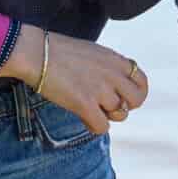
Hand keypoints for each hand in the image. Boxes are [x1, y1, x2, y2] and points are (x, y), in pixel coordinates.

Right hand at [20, 31, 148, 133]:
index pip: (142, 81)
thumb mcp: (92, 52)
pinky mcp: (85, 103)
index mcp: (115, 59)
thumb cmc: (58, 52)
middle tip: (107, 107)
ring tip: (89, 108)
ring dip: (105, 115)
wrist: (36, 53)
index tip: (123, 97)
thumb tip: (115, 85)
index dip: (136, 93)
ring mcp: (100, 89)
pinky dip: (94, 126)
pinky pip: (102, 126)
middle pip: (136, 100)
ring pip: (119, 115)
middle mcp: (112, 74)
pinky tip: (84, 119)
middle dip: (125, 107)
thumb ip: (108, 67)